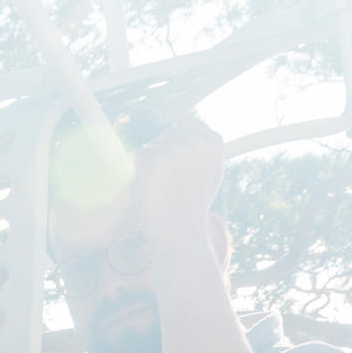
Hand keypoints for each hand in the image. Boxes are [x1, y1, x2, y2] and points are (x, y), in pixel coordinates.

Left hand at [132, 110, 225, 243]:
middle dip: (164, 152)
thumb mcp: (211, 170)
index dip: (177, 140)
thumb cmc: (193, 204)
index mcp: (213, 141)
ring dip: (152, 162)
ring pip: (152, 145)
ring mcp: (173, 150)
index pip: (186, 122)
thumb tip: (185, 121)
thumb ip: (203, 146)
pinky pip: (138, 155)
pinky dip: (140, 170)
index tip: (177, 163)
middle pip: (167, 133)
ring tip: (164, 186)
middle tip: (171, 181)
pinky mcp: (152, 161)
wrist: (180, 231)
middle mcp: (195, 141)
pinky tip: (152, 187)